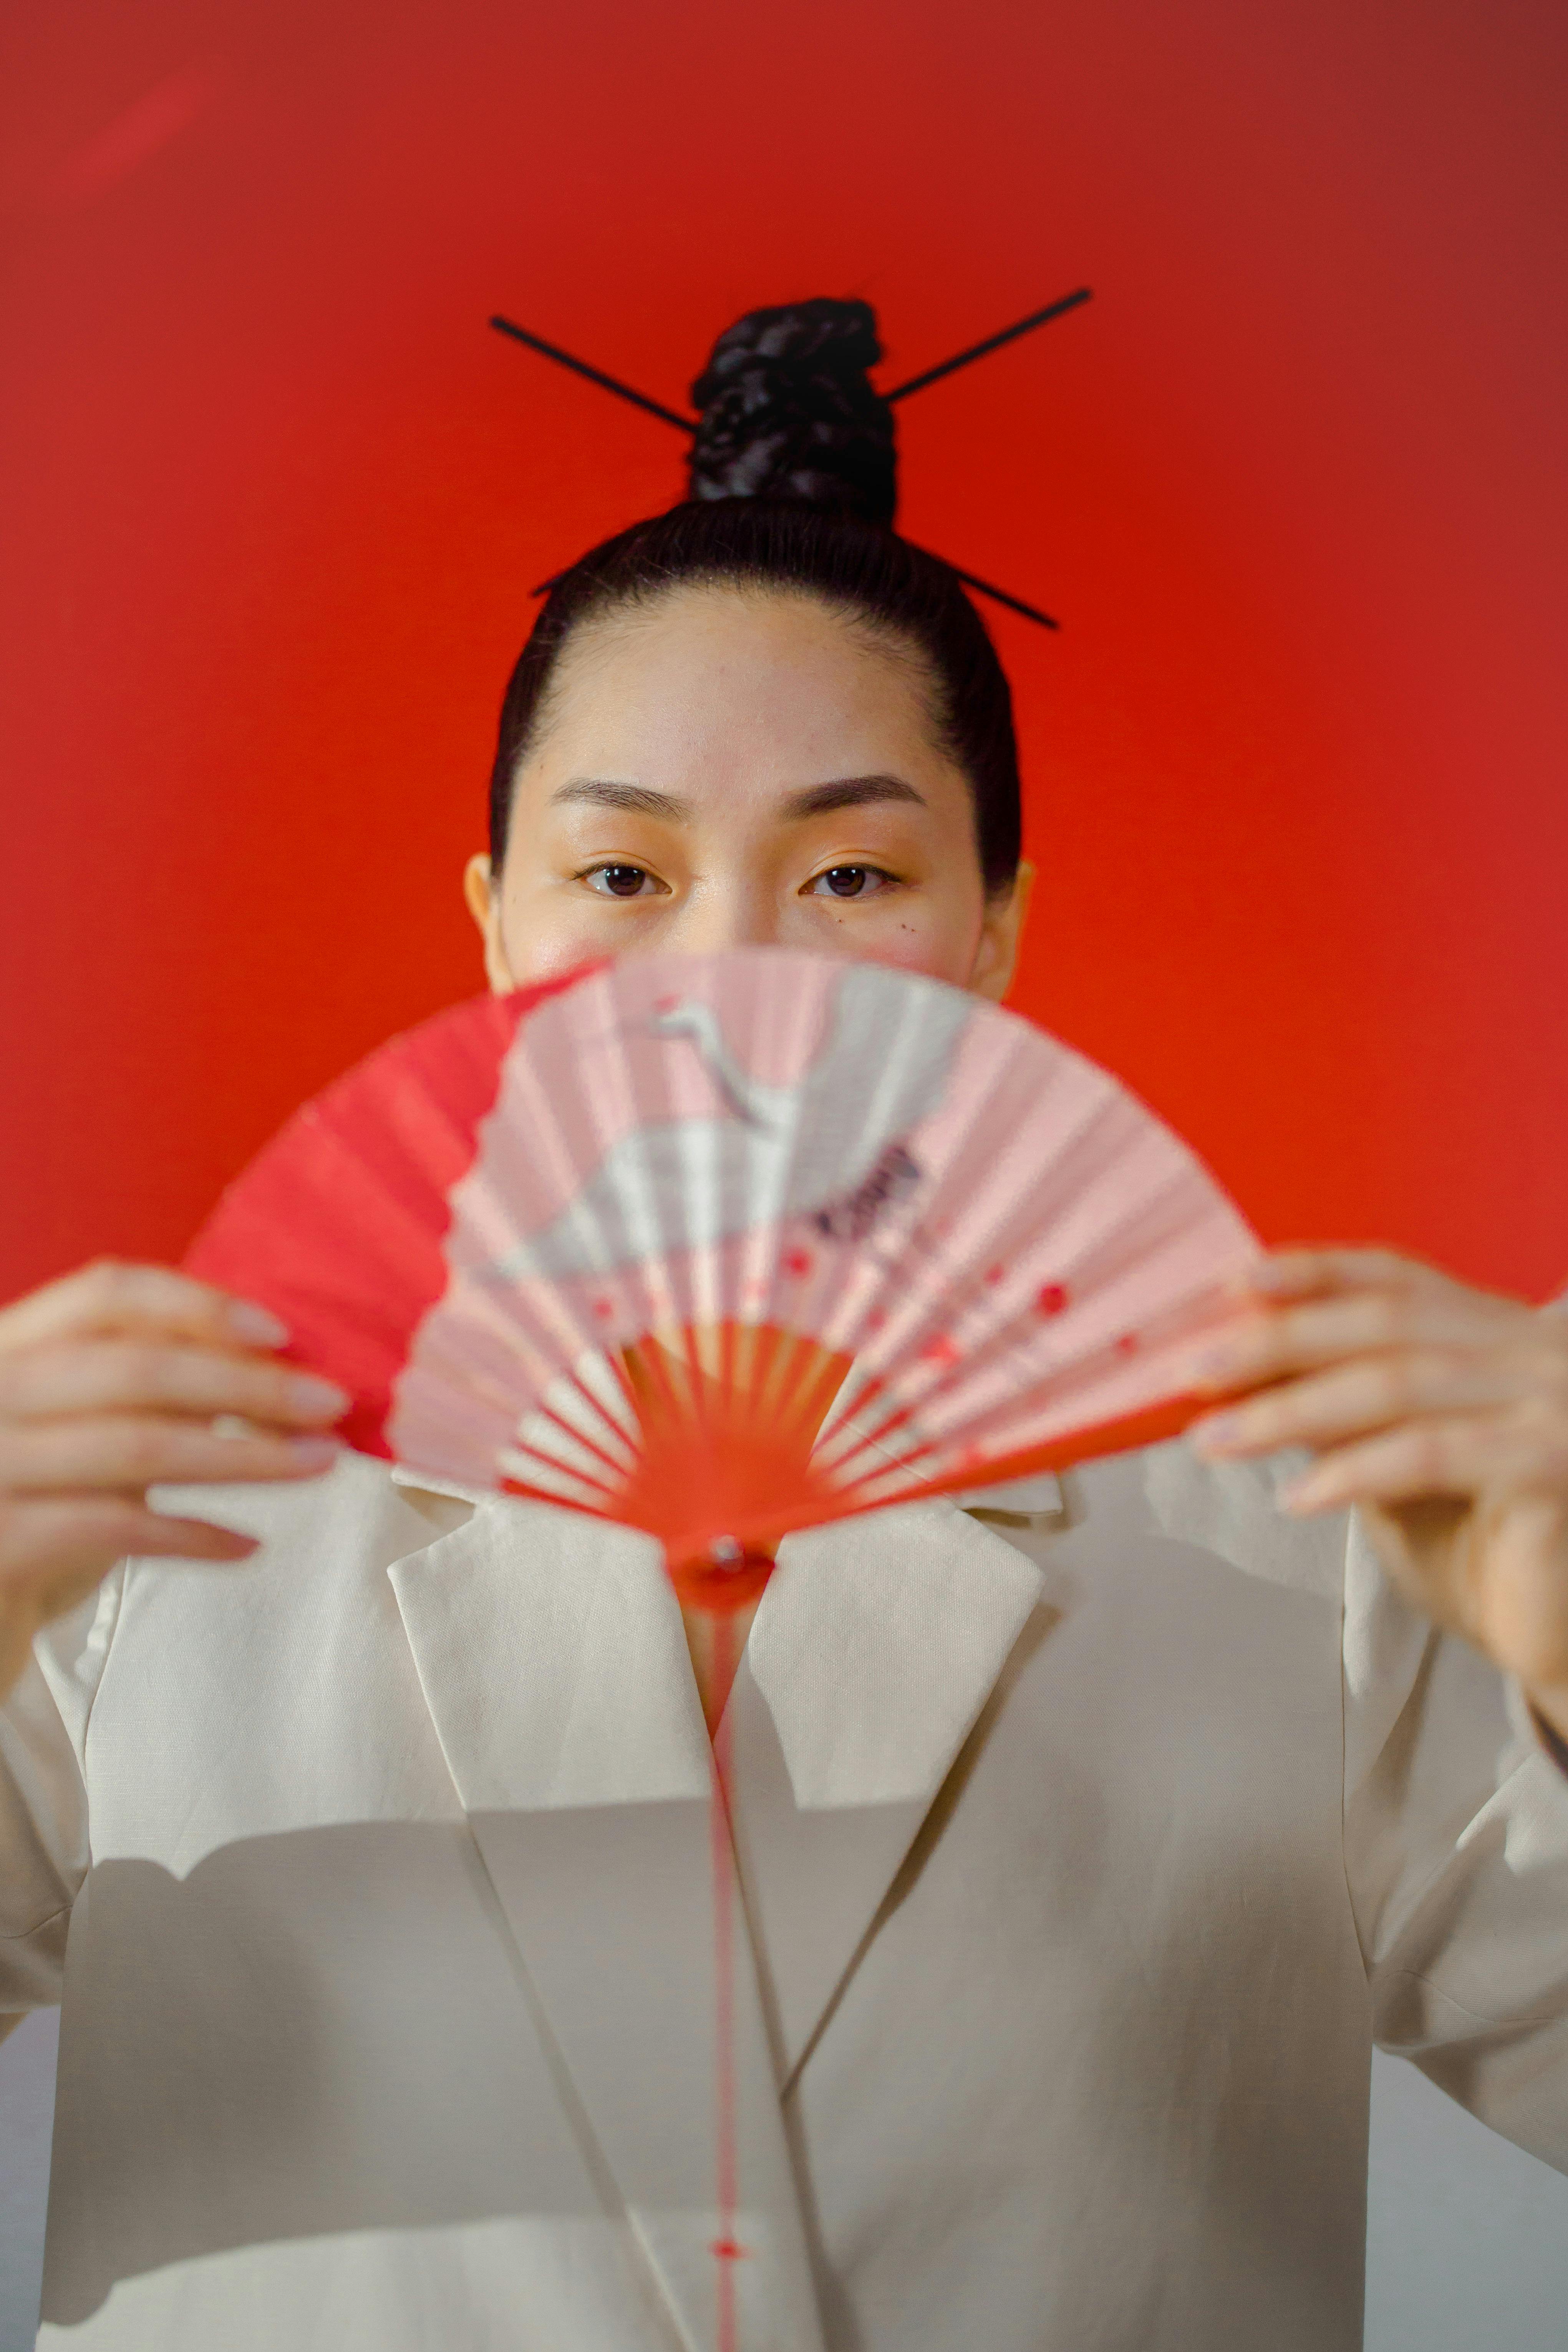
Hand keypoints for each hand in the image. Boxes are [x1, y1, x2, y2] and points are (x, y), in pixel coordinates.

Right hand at [0, 1261, 347, 1700]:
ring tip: (317, 1464)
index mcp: (9, 1348)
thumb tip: (273, 1375)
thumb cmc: (34, 1511)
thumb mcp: (85, 1437)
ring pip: (137, 1445)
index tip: (281, 1332)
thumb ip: (149, 1397)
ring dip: (244, 1454)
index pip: (105, 1295)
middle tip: (331, 1404)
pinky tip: (246, 1544)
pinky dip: (193, 1534)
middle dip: (248, 1384)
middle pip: (137, 1366)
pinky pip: (116, 1527)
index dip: (198, 1306)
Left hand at [1184, 1249, 1567, 1744]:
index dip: (1315, 1273)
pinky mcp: (1553, 1465)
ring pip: (1398, 1384)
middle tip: (1195, 1370)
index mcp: (1498, 1335)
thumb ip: (1347, 1413)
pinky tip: (1297, 1498)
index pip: (1398, 1279)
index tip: (1234, 1282)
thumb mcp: (1400, 1465)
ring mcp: (1551, 1405)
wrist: (1560, 1637)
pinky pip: (1433, 1454)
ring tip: (1217, 1440)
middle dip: (1280, 1342)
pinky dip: (1354, 1472)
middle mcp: (1533, 1353)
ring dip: (1292, 1411)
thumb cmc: (1484, 1551)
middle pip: (1386, 1323)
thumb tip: (1243, 1373)